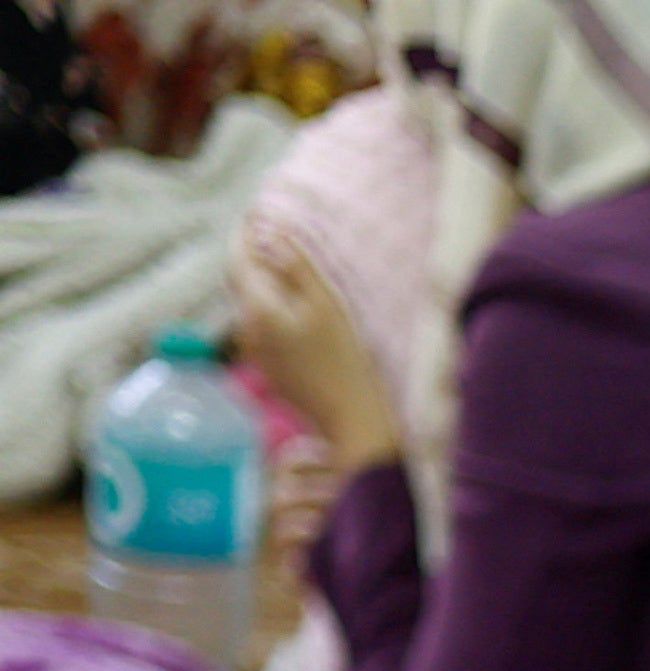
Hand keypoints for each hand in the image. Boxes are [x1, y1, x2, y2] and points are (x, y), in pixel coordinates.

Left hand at [231, 237, 399, 471]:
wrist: (352, 421)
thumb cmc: (347, 362)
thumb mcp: (328, 305)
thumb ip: (296, 265)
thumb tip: (270, 230)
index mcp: (258, 308)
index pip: (238, 257)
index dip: (245, 232)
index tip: (257, 211)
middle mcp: (247, 328)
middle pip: (240, 279)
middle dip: (251, 253)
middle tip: (267, 230)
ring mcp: (256, 351)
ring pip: (250, 303)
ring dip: (261, 280)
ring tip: (282, 263)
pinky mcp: (269, 368)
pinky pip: (262, 325)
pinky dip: (271, 306)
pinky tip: (292, 305)